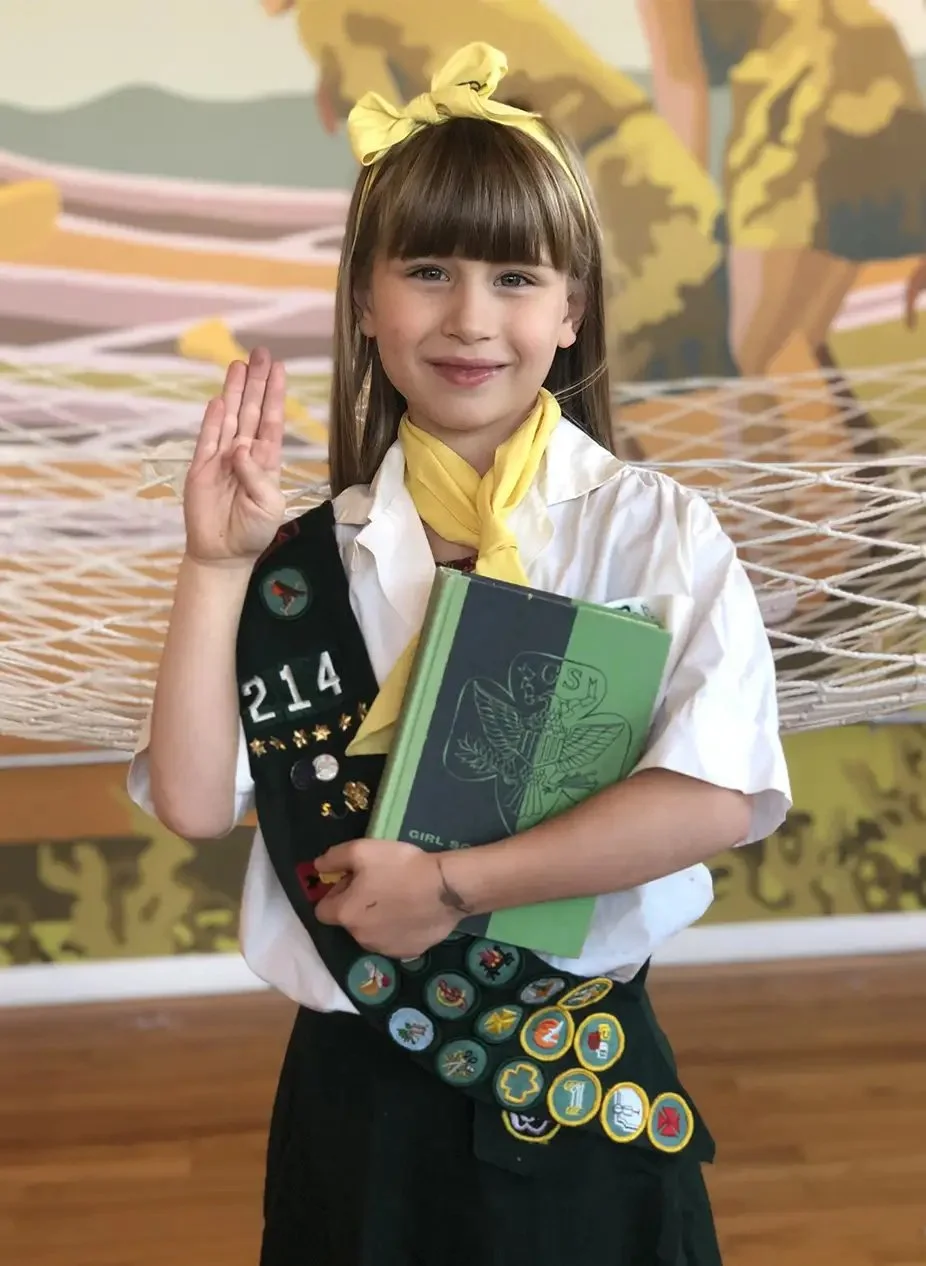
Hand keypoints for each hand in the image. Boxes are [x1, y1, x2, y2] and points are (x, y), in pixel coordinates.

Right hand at [183, 347, 286, 562]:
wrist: (223, 553)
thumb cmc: (253, 532)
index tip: (279, 369)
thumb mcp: (268, 506)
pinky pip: (207, 438)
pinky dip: (212, 419)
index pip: (271, 422)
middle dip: (256, 383)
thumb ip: (257, 477)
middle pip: (250, 411)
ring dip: (234, 392)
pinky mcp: (201, 468)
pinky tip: (219, 399)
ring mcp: (222, 458)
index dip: (274, 395)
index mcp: (266, 462)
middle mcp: (245, 454)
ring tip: (239, 364)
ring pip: (229, 418)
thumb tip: (240, 449)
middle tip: (260, 353)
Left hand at [314, 840, 460, 958]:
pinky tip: (413, 912)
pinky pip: (394, 940)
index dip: (335, 893)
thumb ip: (333, 858)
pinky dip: (397, 929)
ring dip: (377, 919)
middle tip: (380, 884)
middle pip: (348, 921)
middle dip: (357, 905)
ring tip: (399, 898)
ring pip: (371, 932)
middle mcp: (359, 937)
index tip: (354, 880)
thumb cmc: (400, 867)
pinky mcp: (407, 953)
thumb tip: (318, 866)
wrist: (445, 889)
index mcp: (345, 914)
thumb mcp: (362, 850)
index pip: (322, 910)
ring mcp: (384, 949)